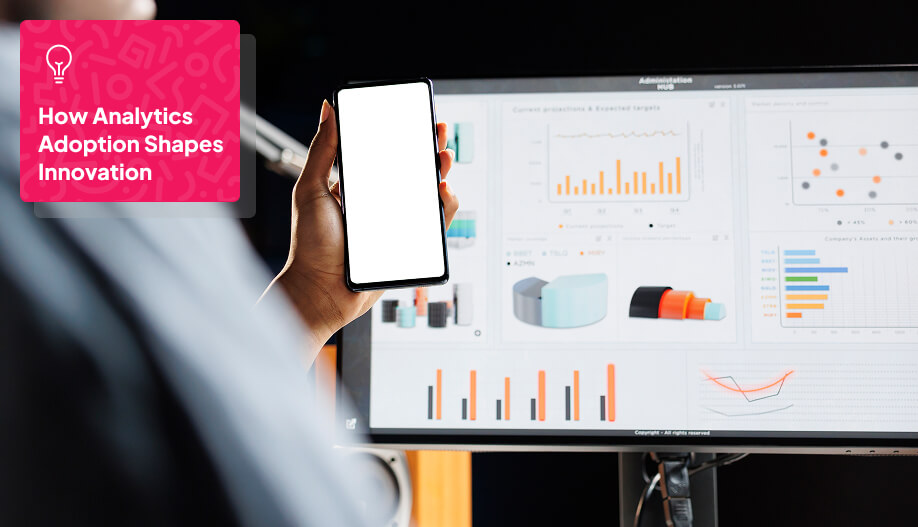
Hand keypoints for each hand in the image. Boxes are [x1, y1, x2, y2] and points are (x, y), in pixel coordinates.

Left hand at [265, 100, 458, 349]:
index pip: (384, 154)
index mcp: (356, 187)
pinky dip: (444, 206)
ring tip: (443, 156)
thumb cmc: (308, 246)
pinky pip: (434, 224)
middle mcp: (378, 204)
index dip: (401, 134)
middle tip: (437, 130)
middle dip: (428, 148)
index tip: (412, 115)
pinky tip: (442, 190)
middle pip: (410, 170)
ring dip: (440, 172)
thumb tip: (328, 109)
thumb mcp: (310, 189)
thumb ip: (321, 150)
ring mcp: (395, 225)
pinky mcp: (409, 245)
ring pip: (426, 194)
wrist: (320, 291)